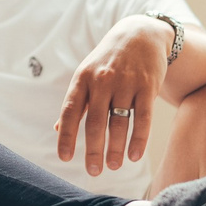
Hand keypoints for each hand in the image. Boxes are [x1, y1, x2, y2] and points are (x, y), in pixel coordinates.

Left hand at [56, 16, 169, 176]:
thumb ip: (76, 103)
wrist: (139, 35)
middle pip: (95, 122)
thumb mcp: (87, 75)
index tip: (64, 158)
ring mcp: (126, 82)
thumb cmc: (108, 61)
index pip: (70, 111)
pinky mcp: (147, 85)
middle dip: (93, 150)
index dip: (66, 136)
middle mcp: (102, 80)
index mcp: (82, 79)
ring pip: (119, 122)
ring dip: (116, 148)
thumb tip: (58, 129)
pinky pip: (142, 117)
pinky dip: (138, 139)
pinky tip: (134, 156)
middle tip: (93, 171)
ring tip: (114, 166)